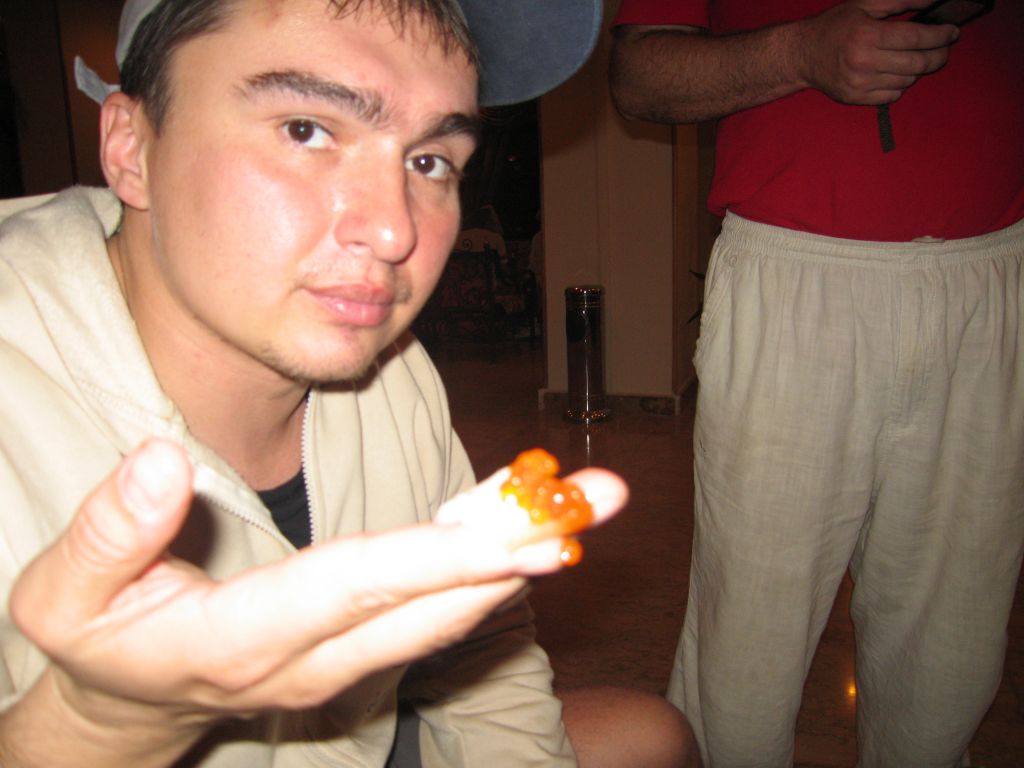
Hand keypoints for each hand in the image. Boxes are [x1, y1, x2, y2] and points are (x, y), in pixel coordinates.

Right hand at [7, 439, 626, 761]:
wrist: (128, 701)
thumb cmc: (99, 639)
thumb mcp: (65, 595)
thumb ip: (108, 535)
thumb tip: (160, 462)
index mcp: (245, 640)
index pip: (356, 588)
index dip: (440, 559)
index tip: (522, 531)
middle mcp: (315, 659)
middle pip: (432, 600)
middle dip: (521, 548)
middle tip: (602, 500)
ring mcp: (346, 661)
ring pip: (448, 608)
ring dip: (523, 553)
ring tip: (591, 500)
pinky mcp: (361, 648)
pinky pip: (436, 606)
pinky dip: (490, 564)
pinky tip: (535, 523)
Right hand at [797, 0, 959, 103]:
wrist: (803, 55)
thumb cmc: (836, 26)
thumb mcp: (865, 4)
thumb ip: (901, 0)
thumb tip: (934, 0)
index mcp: (868, 35)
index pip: (916, 39)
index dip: (940, 36)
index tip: (952, 32)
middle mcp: (864, 62)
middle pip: (917, 63)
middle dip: (938, 56)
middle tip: (944, 49)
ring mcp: (860, 84)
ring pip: (907, 81)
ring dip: (917, 70)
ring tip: (915, 59)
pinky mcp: (856, 99)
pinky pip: (892, 96)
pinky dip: (900, 85)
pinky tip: (895, 73)